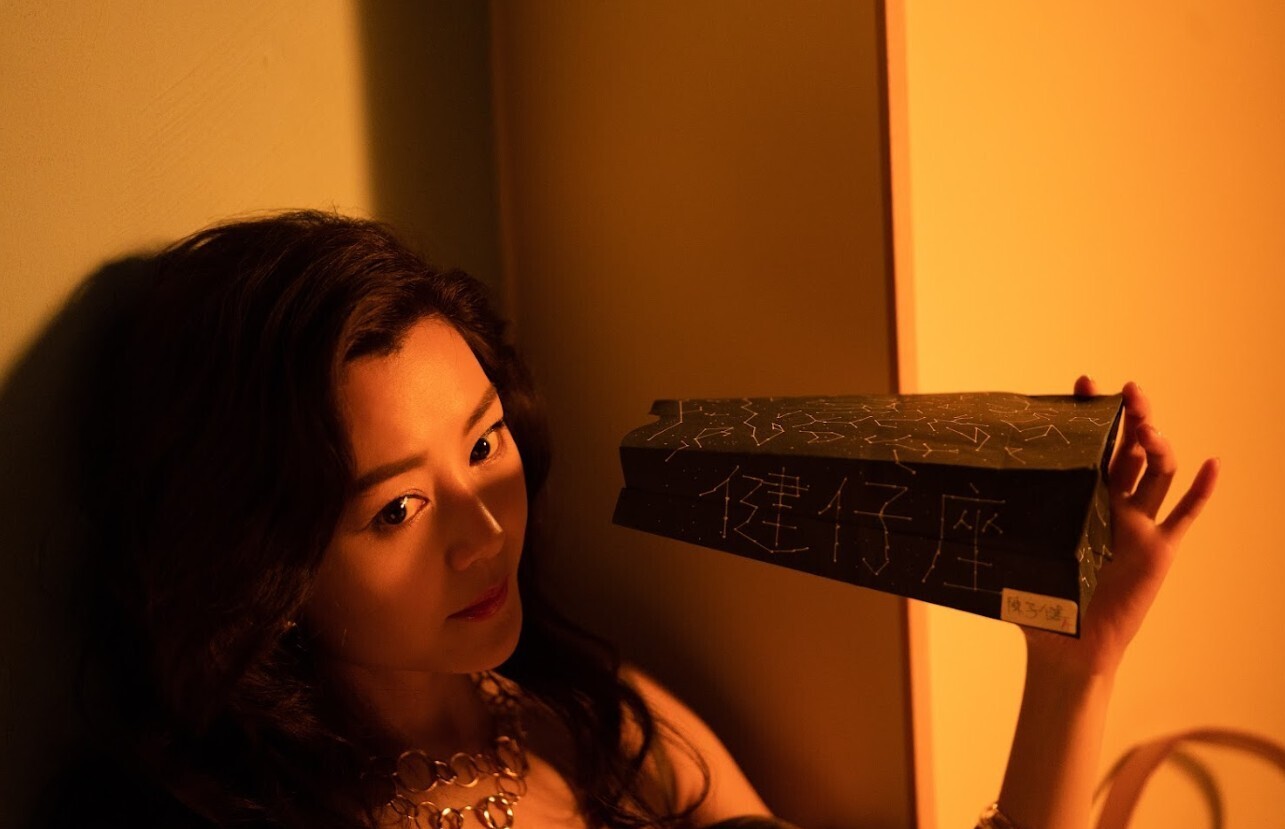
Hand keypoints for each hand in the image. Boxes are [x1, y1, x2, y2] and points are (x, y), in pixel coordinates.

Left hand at [1024, 376, 1218, 676]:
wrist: (1064, 647)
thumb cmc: (1035, 603)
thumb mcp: (1016, 553)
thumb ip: (1001, 525)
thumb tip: (952, 493)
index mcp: (1077, 500)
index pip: (1088, 448)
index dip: (1091, 415)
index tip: (1084, 385)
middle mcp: (1111, 506)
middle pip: (1129, 451)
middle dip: (1130, 418)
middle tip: (1126, 392)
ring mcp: (1137, 526)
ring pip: (1157, 473)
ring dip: (1158, 445)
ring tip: (1147, 425)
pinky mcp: (1158, 550)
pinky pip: (1185, 516)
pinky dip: (1202, 490)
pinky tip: (1213, 462)